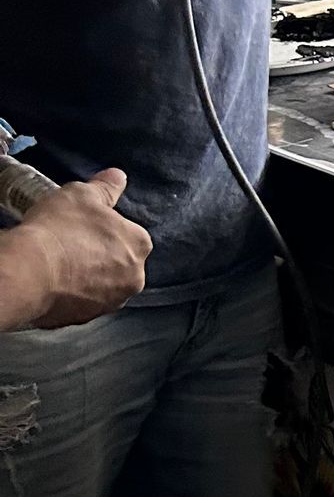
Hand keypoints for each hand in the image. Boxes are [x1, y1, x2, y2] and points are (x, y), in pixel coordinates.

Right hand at [9, 171, 151, 328]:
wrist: (30, 271)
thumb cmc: (60, 229)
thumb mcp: (82, 194)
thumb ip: (105, 187)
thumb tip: (118, 177)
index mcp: (140, 246)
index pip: (129, 233)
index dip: (105, 227)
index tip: (84, 225)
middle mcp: (134, 278)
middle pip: (119, 261)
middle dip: (99, 253)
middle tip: (70, 242)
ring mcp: (110, 302)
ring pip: (101, 283)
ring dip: (86, 275)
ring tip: (59, 262)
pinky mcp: (85, 319)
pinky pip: (81, 301)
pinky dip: (70, 292)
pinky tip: (53, 280)